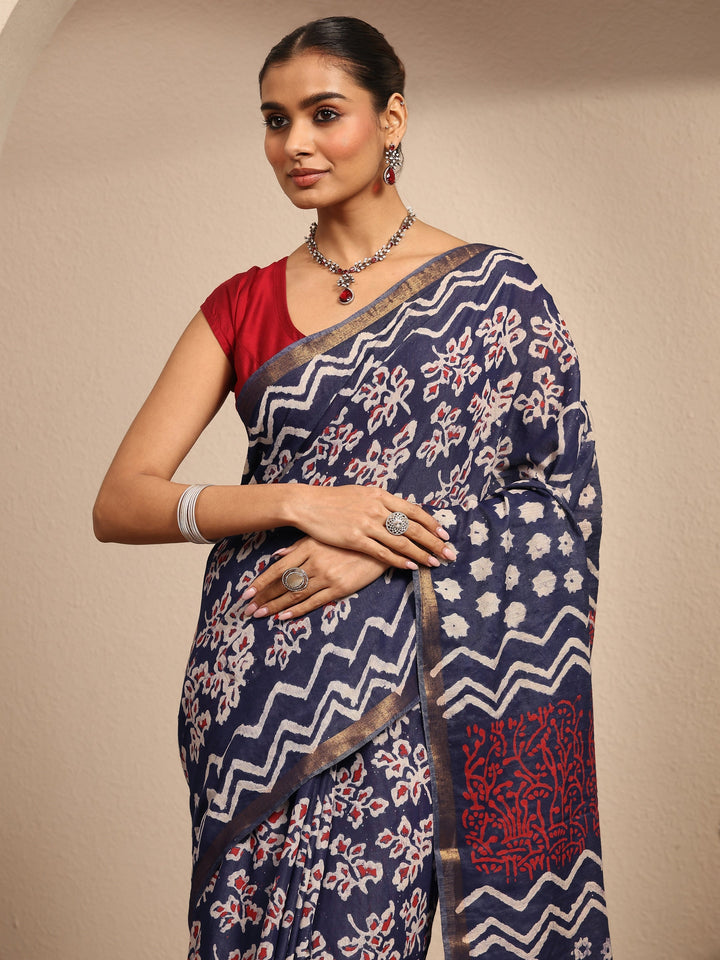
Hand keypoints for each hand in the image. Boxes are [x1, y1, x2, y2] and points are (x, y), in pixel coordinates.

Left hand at [240, 537, 388, 620]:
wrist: (381, 543)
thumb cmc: (348, 537)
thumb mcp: (322, 537)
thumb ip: (297, 547)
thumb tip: (276, 556)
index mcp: (308, 548)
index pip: (277, 569)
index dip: (260, 583)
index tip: (245, 594)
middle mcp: (314, 563)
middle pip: (282, 585)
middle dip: (263, 599)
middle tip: (247, 611)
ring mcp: (327, 576)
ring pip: (295, 595)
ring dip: (275, 606)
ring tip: (260, 616)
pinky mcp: (340, 588)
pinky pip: (314, 602)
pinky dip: (298, 610)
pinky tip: (284, 617)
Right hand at [290, 484, 456, 569]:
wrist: (308, 504)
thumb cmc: (334, 500)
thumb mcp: (362, 493)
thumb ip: (382, 501)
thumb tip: (401, 509)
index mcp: (380, 495)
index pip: (413, 510)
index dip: (431, 523)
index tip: (444, 534)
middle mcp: (377, 508)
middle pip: (413, 527)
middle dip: (434, 541)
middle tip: (449, 552)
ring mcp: (366, 524)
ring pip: (401, 542)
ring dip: (421, 554)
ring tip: (435, 563)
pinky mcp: (355, 539)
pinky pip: (383, 552)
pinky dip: (400, 560)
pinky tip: (412, 566)